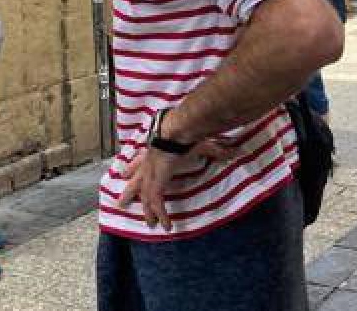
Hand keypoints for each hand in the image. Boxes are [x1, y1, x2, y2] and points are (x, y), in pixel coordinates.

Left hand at [118, 125, 238, 230]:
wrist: (178, 130)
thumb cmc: (187, 132)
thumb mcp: (202, 142)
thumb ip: (217, 150)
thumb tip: (234, 152)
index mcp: (155, 150)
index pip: (141, 161)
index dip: (133, 167)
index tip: (124, 172)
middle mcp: (149, 163)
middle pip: (136, 180)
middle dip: (130, 192)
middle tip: (121, 202)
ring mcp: (151, 174)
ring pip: (145, 196)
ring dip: (147, 211)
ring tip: (149, 224)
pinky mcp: (156, 183)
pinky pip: (157, 203)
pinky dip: (161, 215)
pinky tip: (165, 225)